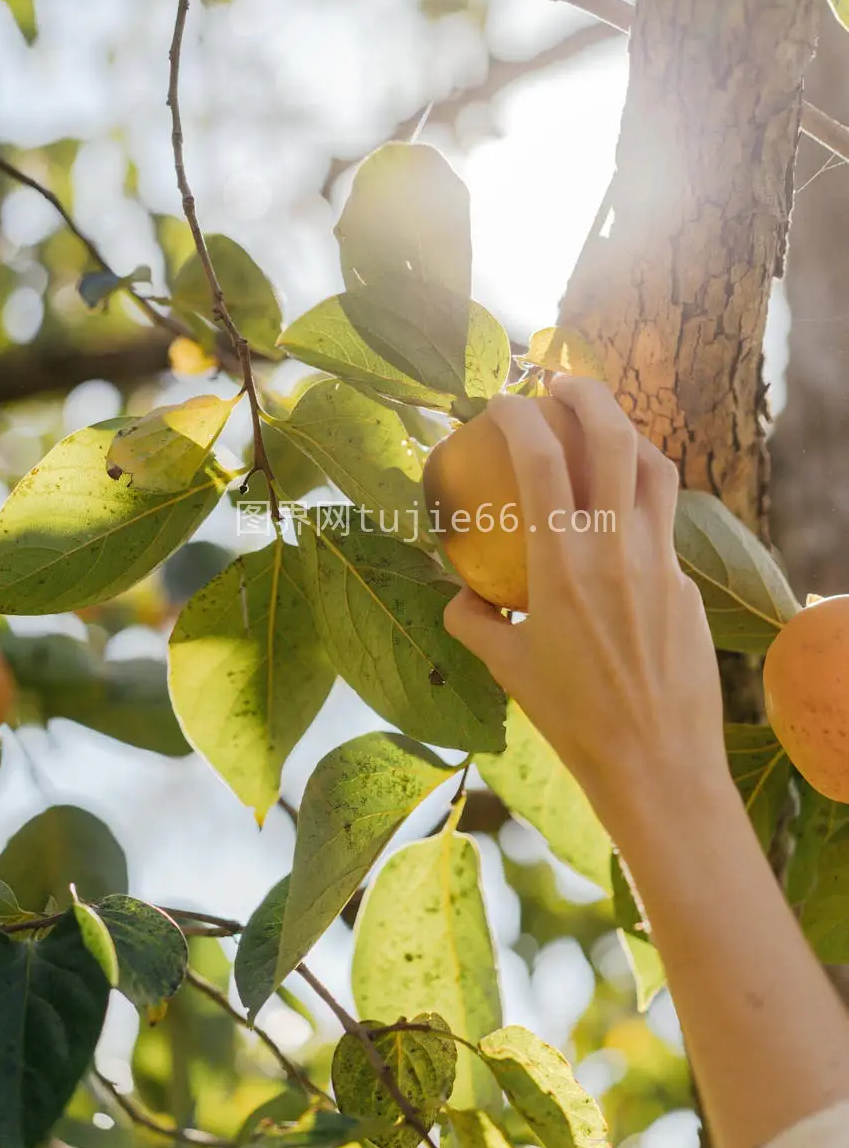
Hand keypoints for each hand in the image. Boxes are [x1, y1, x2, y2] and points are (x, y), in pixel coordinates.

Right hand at [444, 374, 726, 838]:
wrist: (655, 762)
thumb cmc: (572, 719)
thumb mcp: (507, 666)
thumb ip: (472, 620)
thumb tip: (460, 596)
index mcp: (563, 562)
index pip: (540, 458)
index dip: (517, 414)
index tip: (498, 402)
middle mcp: (616, 547)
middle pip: (612, 436)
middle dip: (584, 394)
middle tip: (559, 385)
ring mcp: (660, 560)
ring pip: (655, 466)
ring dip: (627, 431)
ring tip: (602, 427)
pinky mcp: (686, 582)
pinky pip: (665, 519)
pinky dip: (643, 494)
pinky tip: (623, 513)